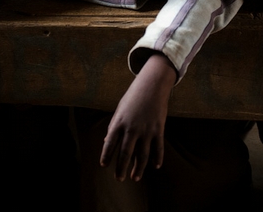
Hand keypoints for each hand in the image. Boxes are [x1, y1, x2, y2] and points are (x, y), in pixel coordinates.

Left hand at [100, 53, 176, 181]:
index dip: (106, 155)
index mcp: (119, 122)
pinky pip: (158, 147)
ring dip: (139, 168)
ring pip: (142, 154)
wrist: (152, 84)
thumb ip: (114, 125)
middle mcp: (132, 128)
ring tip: (135, 178)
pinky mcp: (158, 128)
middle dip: (121, 167)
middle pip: (126, 153)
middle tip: (119, 179)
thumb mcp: (120, 109)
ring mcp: (146, 129)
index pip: (110, 142)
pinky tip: (155, 166)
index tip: (104, 165)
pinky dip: (157, 158)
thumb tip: (106, 140)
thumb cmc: (133, 97)